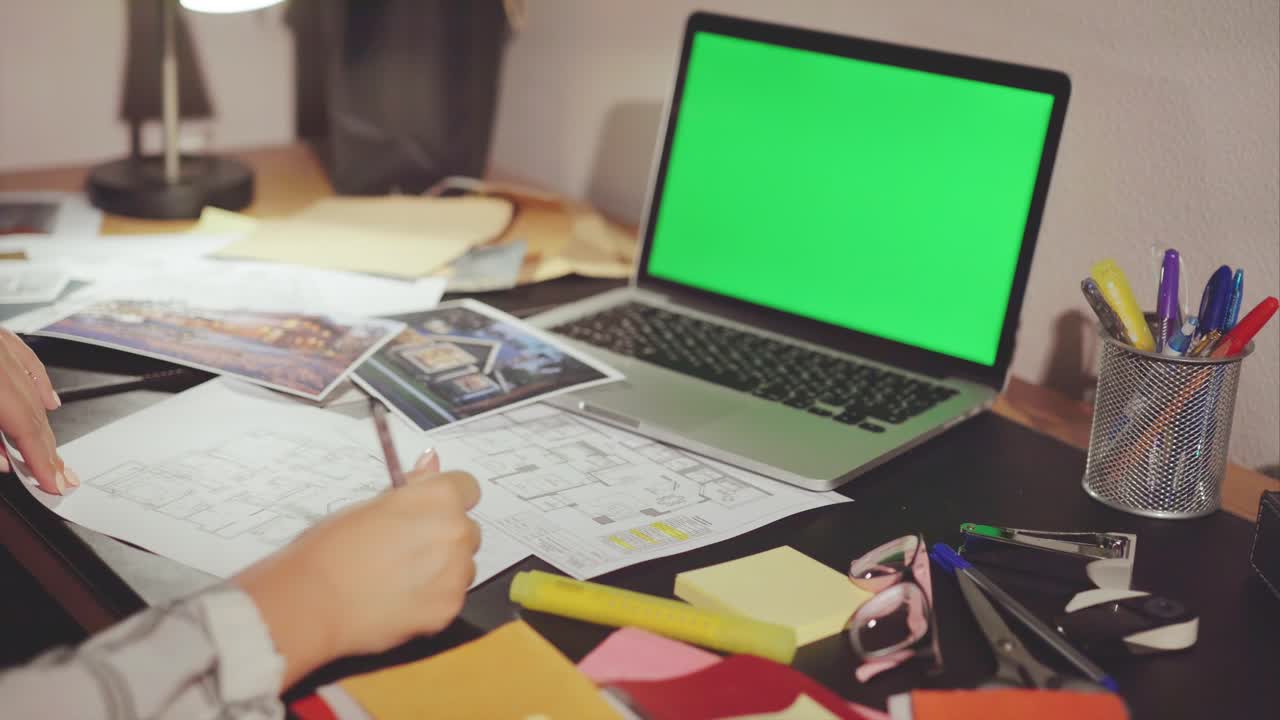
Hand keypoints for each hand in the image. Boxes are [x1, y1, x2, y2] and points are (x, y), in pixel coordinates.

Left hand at [0, 329, 72, 493]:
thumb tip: (3, 463)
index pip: (24, 425)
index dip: (40, 459)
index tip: (53, 483)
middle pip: (32, 410)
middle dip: (48, 448)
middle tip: (62, 477)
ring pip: (32, 388)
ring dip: (45, 424)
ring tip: (54, 453)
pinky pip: (26, 360)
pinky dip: (40, 383)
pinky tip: (50, 402)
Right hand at [235, 450, 480, 687]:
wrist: (313, 600)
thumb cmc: (333, 545)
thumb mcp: (370, 504)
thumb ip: (413, 486)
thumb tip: (434, 460)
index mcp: (439, 497)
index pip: (467, 488)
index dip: (446, 500)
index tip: (427, 513)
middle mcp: (457, 531)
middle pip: (468, 530)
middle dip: (445, 537)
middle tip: (406, 550)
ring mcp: (457, 573)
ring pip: (463, 566)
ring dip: (443, 570)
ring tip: (400, 579)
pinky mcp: (450, 608)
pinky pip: (451, 598)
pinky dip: (433, 600)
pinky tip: (400, 602)